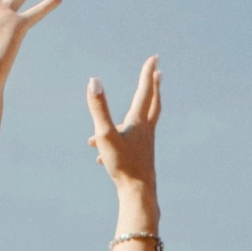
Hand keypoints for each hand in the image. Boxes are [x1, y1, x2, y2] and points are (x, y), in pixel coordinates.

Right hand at [86, 56, 161, 191]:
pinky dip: (114, 145)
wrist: (138, 193)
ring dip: (122, 121)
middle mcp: (145, 130)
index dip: (147, 73)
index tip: (154, 58)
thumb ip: (99, 108)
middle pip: (151, 104)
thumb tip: (93, 81)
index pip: (145, 90)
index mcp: (138, 121)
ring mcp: (144, 144)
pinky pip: (126, 146)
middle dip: (153, 88)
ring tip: (94, 135)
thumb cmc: (123, 164)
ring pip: (134, 127)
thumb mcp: (106, 135)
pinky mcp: (140, 158)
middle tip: (158, 74)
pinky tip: (99, 158)